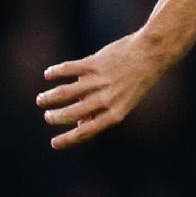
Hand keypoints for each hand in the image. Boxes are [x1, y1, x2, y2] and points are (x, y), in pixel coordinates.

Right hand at [36, 31, 172, 149]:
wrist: (153, 52)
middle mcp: (107, 99)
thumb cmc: (138, 79)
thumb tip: (81, 124)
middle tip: (48, 116)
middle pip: (71, 114)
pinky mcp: (94, 63)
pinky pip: (67, 69)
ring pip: (64, 93)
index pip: (87, 131)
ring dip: (49, 98)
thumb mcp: (126, 101)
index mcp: (116, 112)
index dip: (68, 139)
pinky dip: (54, 73)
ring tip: (42, 100)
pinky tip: (48, 75)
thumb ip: (104, 113)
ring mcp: (100, 81)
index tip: (54, 144)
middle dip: (54, 117)